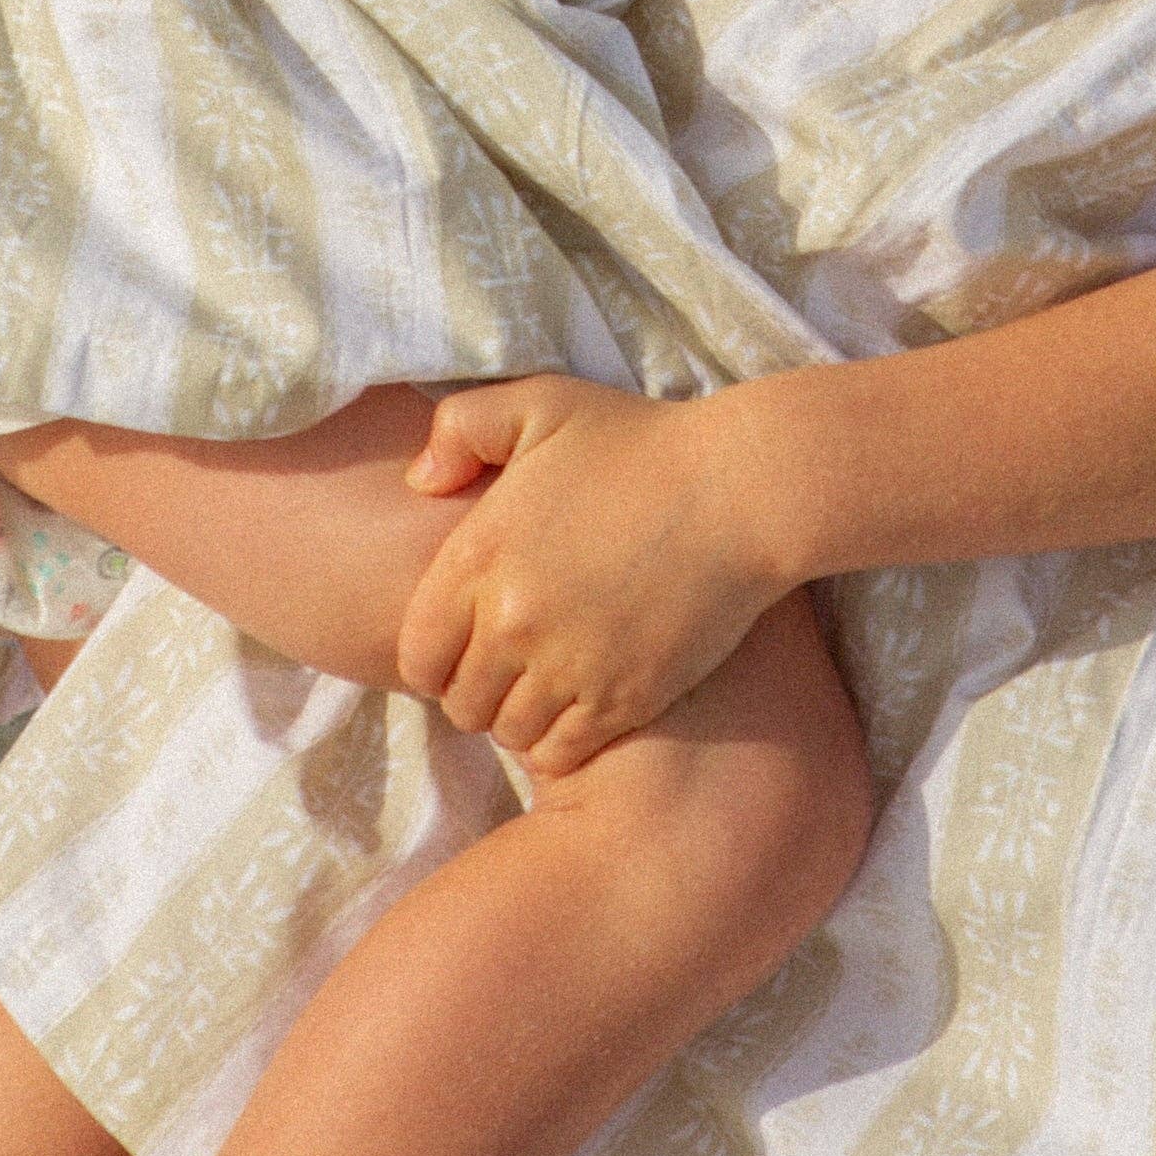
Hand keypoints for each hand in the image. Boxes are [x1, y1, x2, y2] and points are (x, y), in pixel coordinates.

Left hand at [396, 378, 791, 773]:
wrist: (739, 490)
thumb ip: (462, 426)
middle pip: (461, 704)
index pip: (416, 655)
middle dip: (477, 688)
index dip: (436, 654)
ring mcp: (567, 666)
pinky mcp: (621, 699)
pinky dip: (562, 737)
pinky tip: (583, 697)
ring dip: (519, 714)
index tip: (469, 637)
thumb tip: (419, 482)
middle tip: (512, 660)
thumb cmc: (639, 442)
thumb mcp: (543, 404)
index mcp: (479, 556)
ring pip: (509, 732)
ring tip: (548, 679)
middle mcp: (512, 622)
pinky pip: (560, 752)